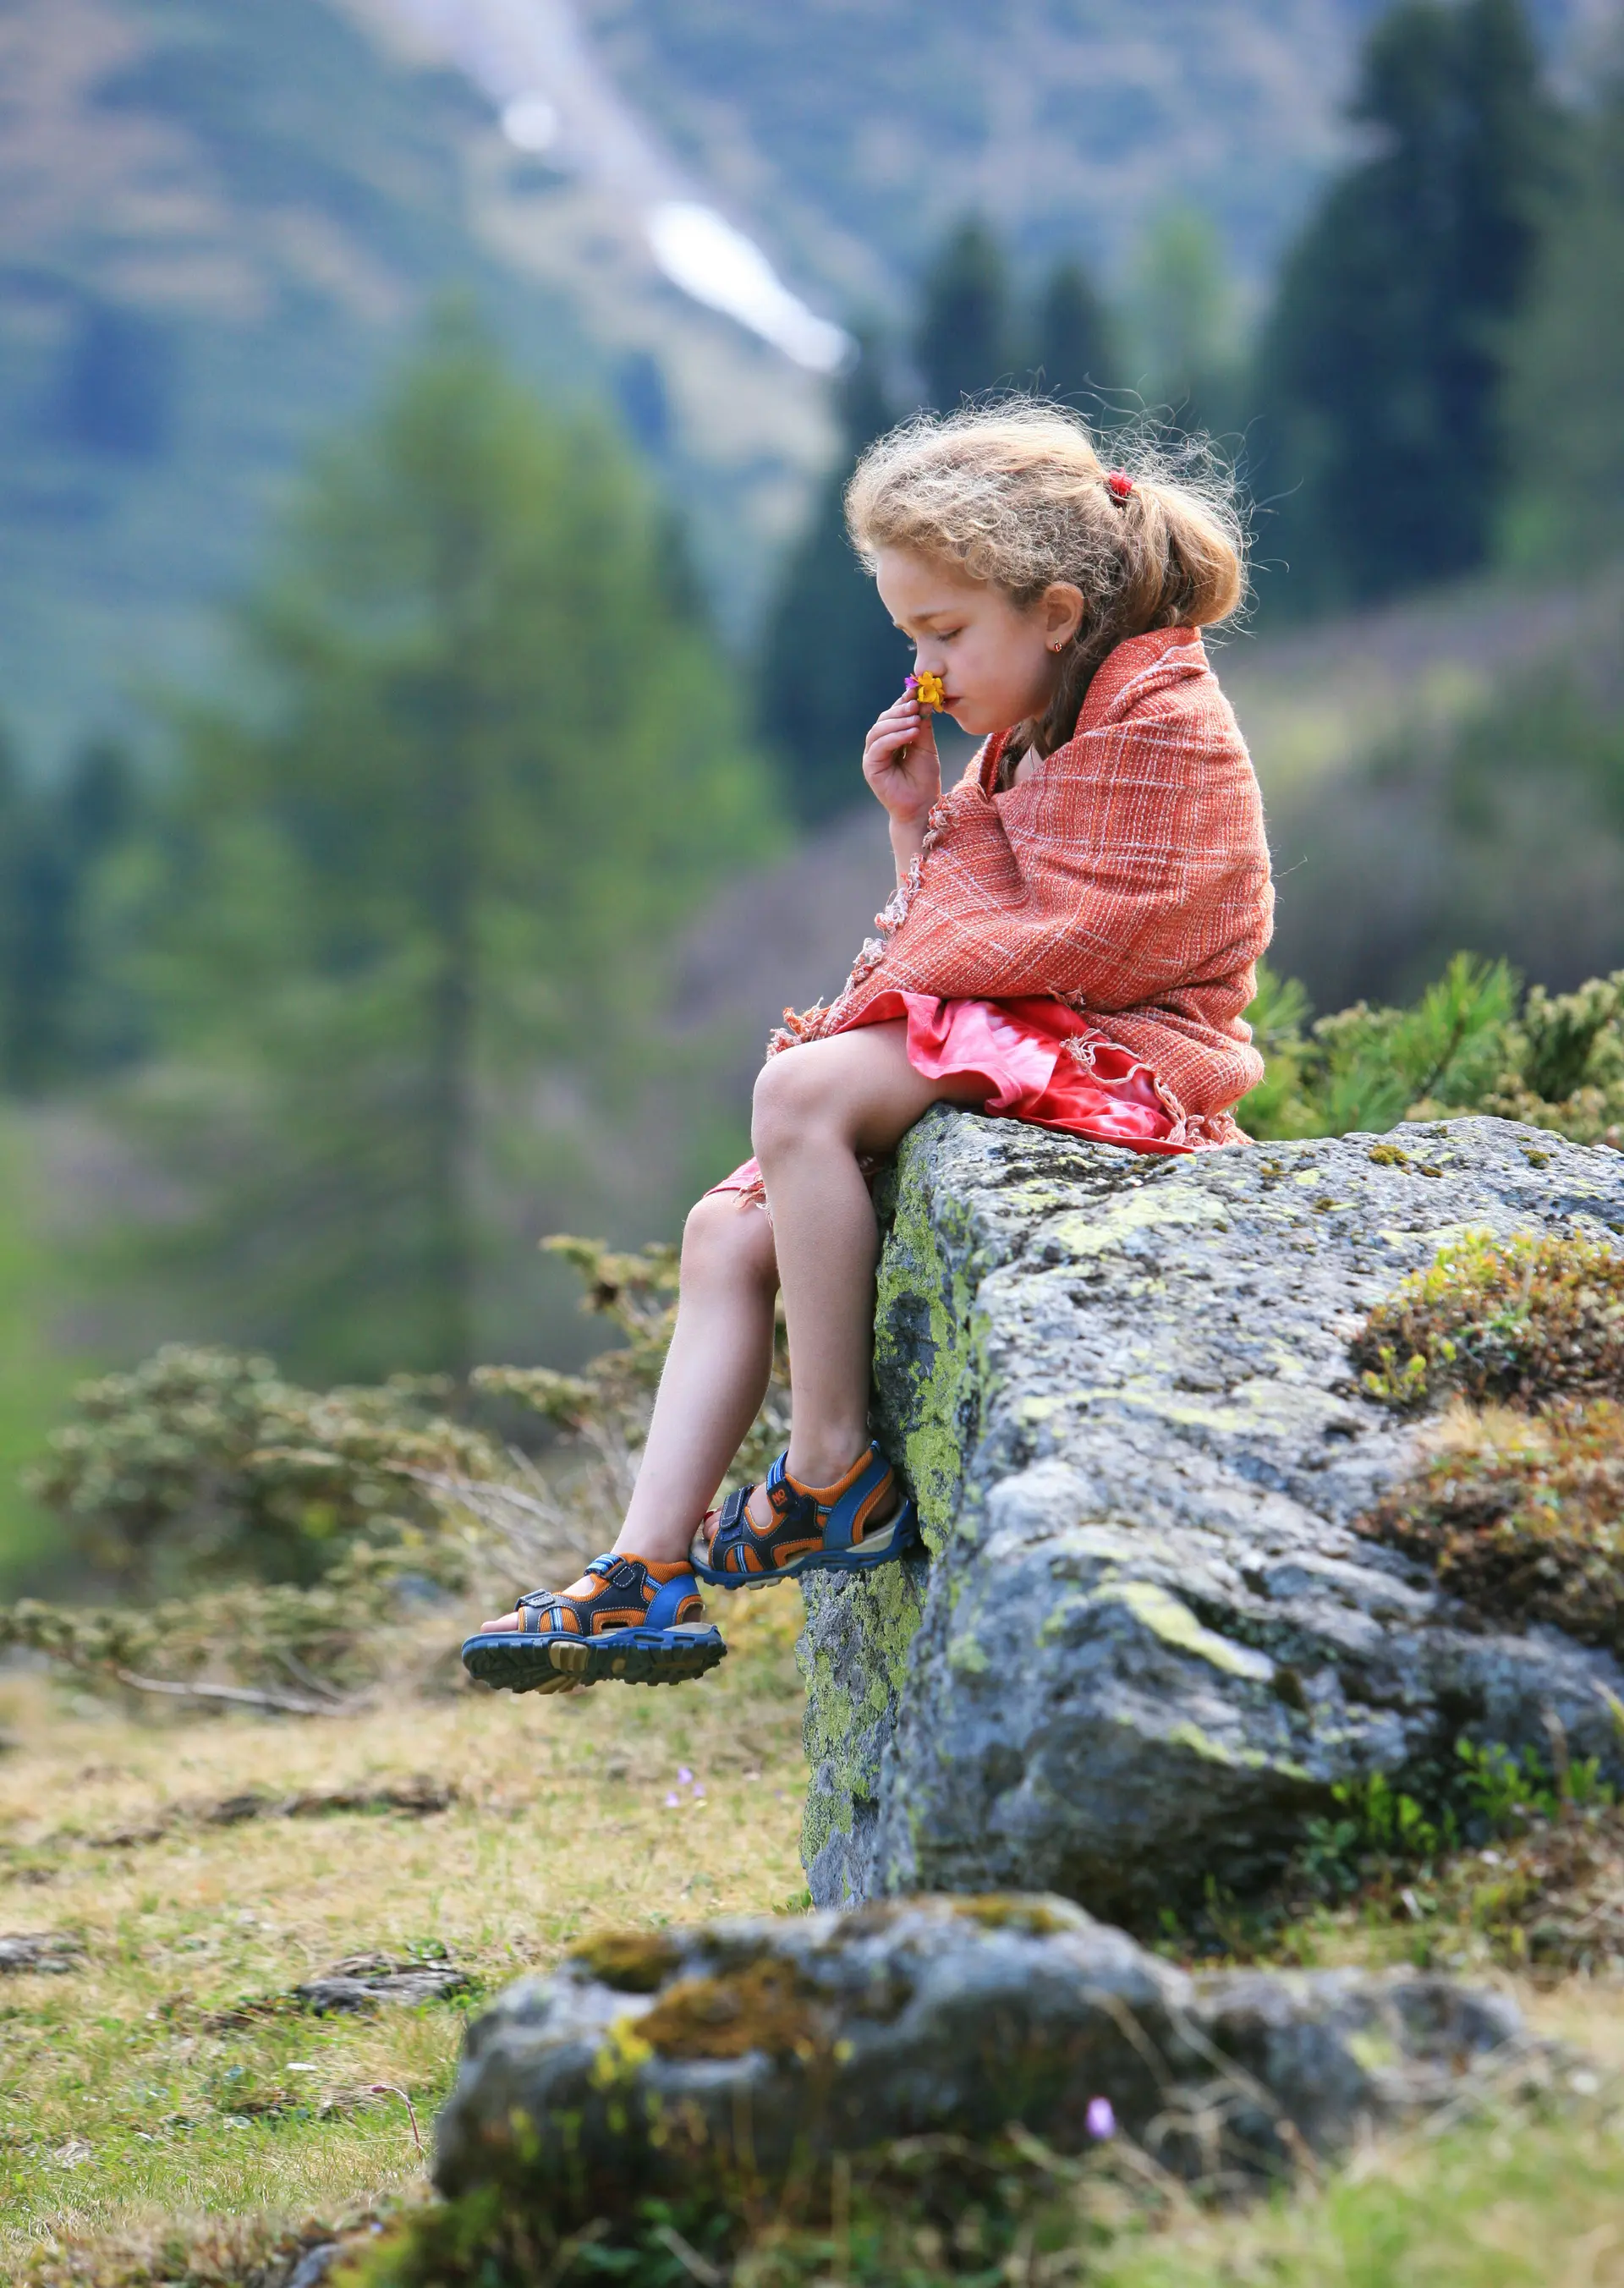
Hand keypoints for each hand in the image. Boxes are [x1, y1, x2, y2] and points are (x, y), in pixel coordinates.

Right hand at [862, 690, 940, 826]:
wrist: (922, 807)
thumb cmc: (924, 780)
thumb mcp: (926, 747)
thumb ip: (922, 726)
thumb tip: (924, 700)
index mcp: (891, 739)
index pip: (894, 715)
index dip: (903, 702)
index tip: (917, 690)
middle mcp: (878, 745)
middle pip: (884, 720)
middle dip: (900, 709)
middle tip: (916, 702)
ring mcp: (872, 756)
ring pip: (879, 730)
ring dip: (898, 721)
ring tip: (916, 718)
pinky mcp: (870, 767)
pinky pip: (879, 746)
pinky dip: (895, 737)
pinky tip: (911, 733)